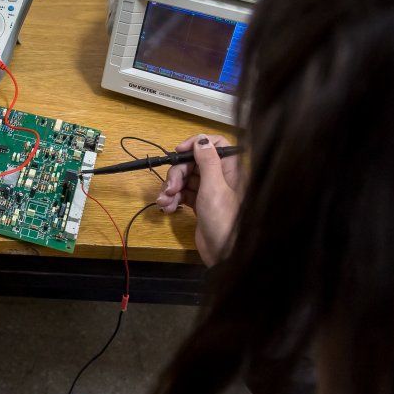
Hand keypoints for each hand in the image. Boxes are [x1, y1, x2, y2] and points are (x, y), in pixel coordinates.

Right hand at [156, 134, 241, 266]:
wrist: (224, 253)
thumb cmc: (224, 219)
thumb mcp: (214, 188)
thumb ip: (207, 162)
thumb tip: (201, 140)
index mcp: (229, 169)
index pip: (214, 144)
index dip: (196, 144)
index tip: (179, 152)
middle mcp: (219, 177)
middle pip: (193, 162)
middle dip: (177, 173)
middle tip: (170, 188)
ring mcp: (208, 190)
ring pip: (185, 178)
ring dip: (171, 188)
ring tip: (165, 203)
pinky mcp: (199, 204)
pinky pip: (182, 194)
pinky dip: (173, 199)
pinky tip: (169, 208)